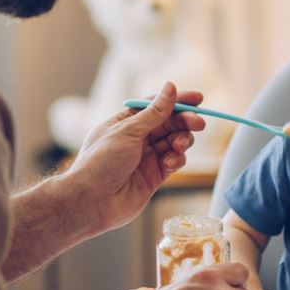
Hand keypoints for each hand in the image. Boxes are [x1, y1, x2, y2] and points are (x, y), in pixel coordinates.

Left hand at [68, 82, 205, 235]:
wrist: (90, 202)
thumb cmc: (100, 163)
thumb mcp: (128, 131)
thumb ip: (154, 112)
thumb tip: (169, 87)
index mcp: (125, 122)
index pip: (155, 106)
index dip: (177, 101)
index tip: (198, 99)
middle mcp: (136, 139)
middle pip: (168, 123)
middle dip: (185, 121)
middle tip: (199, 123)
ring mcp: (145, 158)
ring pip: (174, 142)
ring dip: (182, 141)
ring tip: (179, 146)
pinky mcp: (153, 177)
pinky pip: (173, 162)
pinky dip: (176, 160)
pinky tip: (169, 164)